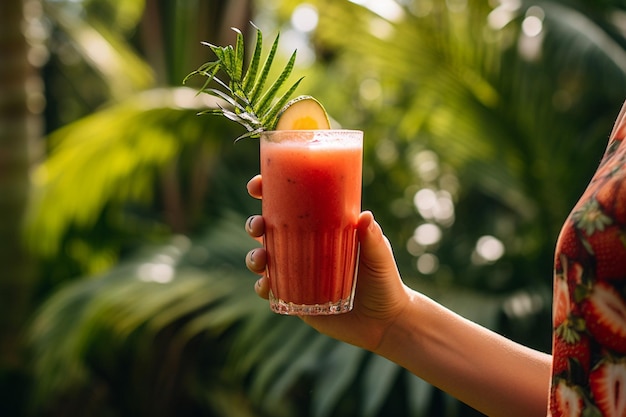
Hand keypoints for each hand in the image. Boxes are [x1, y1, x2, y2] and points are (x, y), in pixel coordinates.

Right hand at [244, 175, 410, 351]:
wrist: (385, 321)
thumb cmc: (384, 279)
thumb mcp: (379, 255)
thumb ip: (372, 238)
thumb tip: (364, 216)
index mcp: (320, 227)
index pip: (291, 204)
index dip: (268, 190)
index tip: (257, 185)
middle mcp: (304, 247)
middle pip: (268, 229)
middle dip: (254, 224)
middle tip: (257, 225)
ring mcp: (297, 272)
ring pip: (264, 259)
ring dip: (254, 256)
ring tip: (261, 259)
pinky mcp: (295, 298)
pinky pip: (271, 290)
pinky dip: (263, 286)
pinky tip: (267, 285)